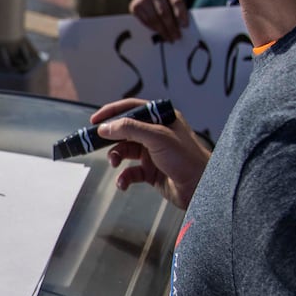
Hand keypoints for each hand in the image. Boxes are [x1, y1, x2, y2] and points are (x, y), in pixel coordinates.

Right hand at [91, 97, 210, 208]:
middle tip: (95, 143)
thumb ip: (130, 129)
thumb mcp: (157, 137)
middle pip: (125, 131)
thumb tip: (105, 127)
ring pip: (125, 151)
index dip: (112, 112)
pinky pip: (130, 171)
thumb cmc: (187, 158)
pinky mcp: (151, 171)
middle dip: (110, 139)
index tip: (95, 120)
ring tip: (114, 164)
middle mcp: (156, 134)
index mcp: (161, 118)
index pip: (131, 108)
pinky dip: (123, 177)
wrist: (201, 187)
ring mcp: (153, 153)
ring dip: (116, 158)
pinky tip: (123, 183)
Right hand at [129, 0, 187, 42]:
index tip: (185, 26)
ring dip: (163, 31)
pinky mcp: (135, 6)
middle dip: (171, 27)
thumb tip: (181, 26)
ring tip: (169, 38)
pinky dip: (153, 29)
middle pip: (164, 12)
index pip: (176, 1)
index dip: (181, 14)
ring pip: (154, 19)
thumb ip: (179, 7)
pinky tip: (159, 33)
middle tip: (177, 37)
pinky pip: (146, 21)